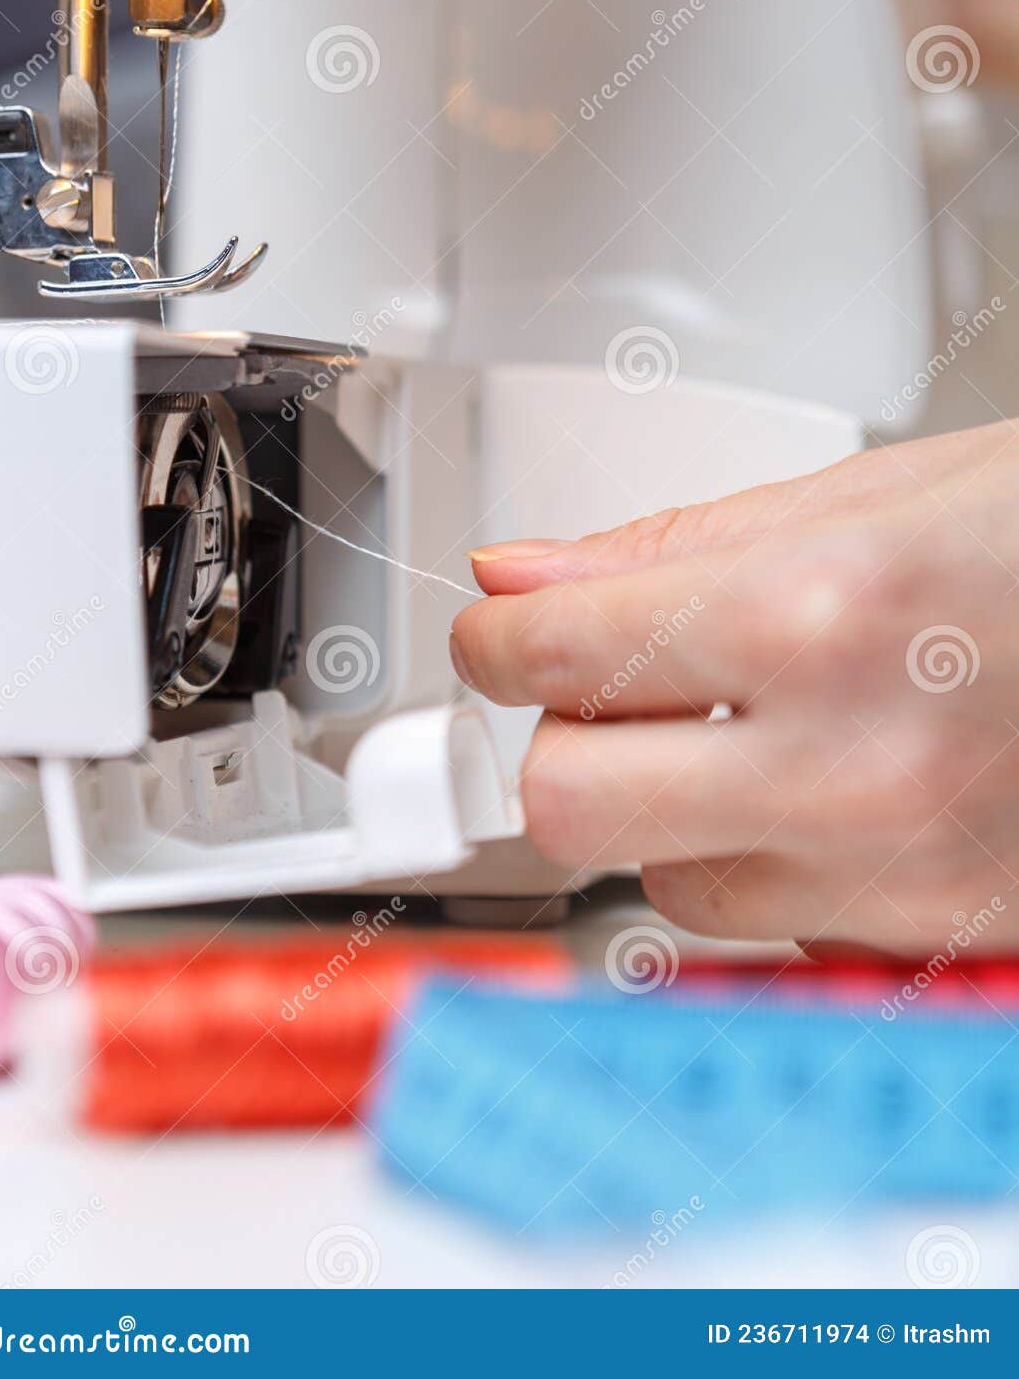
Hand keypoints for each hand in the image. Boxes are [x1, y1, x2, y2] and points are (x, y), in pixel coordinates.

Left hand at [451, 423, 1018, 954]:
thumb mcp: (872, 491)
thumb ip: (673, 547)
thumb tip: (523, 573)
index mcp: (824, 612)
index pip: (552, 657)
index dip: (493, 638)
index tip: (496, 633)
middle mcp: (853, 762)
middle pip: (571, 803)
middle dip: (560, 739)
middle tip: (598, 689)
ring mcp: (896, 867)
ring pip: (659, 883)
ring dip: (657, 807)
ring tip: (730, 730)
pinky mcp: (930, 932)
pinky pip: (763, 922)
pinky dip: (747, 860)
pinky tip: (806, 787)